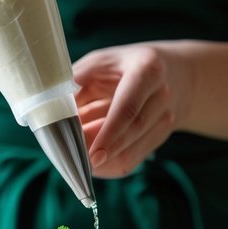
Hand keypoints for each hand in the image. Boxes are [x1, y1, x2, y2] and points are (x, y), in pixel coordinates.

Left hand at [73, 43, 192, 178]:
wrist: (175, 75)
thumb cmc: (124, 67)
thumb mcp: (101, 62)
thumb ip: (77, 81)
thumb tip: (52, 106)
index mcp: (146, 70)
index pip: (128, 108)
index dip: (109, 133)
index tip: (92, 154)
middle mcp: (162, 95)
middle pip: (132, 132)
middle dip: (103, 150)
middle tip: (77, 161)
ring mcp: (166, 118)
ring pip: (131, 151)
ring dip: (103, 159)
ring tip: (81, 158)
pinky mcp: (161, 137)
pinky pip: (133, 160)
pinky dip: (109, 165)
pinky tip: (94, 163)